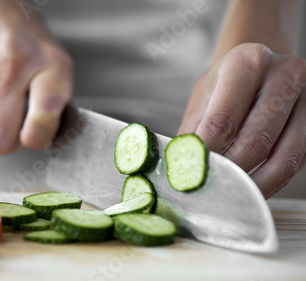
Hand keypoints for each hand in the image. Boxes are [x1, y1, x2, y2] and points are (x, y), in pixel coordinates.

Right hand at [0, 0, 72, 153]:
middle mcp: (13, 66)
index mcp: (49, 64)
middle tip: (15, 128)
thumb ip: (54, 104)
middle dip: (9, 143)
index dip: (37, 139)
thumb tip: (42, 142)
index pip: (42, 119)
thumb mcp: (55, 63)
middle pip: (1, 140)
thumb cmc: (25, 42)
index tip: (34, 135)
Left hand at [179, 43, 305, 197]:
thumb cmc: (227, 83)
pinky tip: (251, 188)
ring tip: (230, 195)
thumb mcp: (204, 96)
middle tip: (210, 190)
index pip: (223, 121)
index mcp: (247, 63)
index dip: (206, 154)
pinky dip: (271, 182)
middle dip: (230, 173)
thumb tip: (180, 172)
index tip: (192, 175)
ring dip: (253, 185)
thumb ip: (193, 131)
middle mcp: (285, 74)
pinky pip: (296, 163)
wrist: (263, 65)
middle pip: (255, 142)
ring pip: (283, 159)